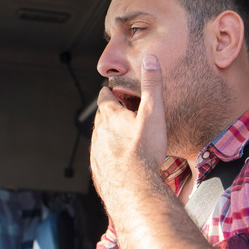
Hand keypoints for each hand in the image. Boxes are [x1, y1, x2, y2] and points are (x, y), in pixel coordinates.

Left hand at [90, 55, 167, 209]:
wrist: (133, 188)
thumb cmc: (144, 151)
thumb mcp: (153, 113)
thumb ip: (152, 86)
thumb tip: (150, 61)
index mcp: (110, 116)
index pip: (105, 97)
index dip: (111, 93)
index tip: (114, 91)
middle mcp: (98, 132)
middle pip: (102, 117)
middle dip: (111, 114)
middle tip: (124, 113)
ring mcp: (96, 152)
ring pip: (100, 138)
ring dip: (110, 135)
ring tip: (125, 138)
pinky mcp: (98, 169)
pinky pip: (101, 158)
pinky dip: (110, 155)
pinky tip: (121, 160)